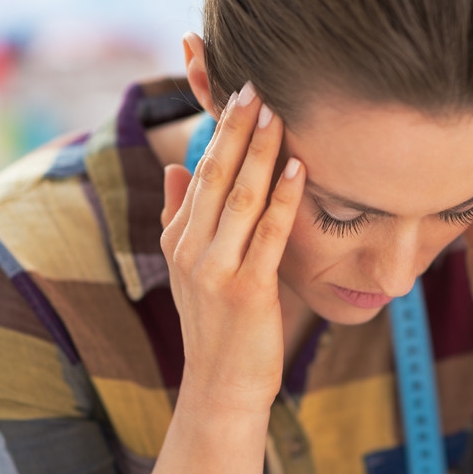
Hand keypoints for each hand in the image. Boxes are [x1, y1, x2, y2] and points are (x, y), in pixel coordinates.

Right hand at [160, 83, 303, 414]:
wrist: (221, 387)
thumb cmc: (217, 326)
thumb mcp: (190, 270)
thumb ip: (182, 217)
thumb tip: (175, 169)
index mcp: (179, 240)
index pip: (200, 174)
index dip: (220, 133)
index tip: (239, 95)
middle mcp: (192, 250)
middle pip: (215, 176)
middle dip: (236, 129)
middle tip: (255, 86)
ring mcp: (216, 270)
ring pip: (240, 198)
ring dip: (260, 153)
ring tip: (277, 114)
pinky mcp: (247, 290)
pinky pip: (267, 235)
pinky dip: (283, 200)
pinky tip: (297, 170)